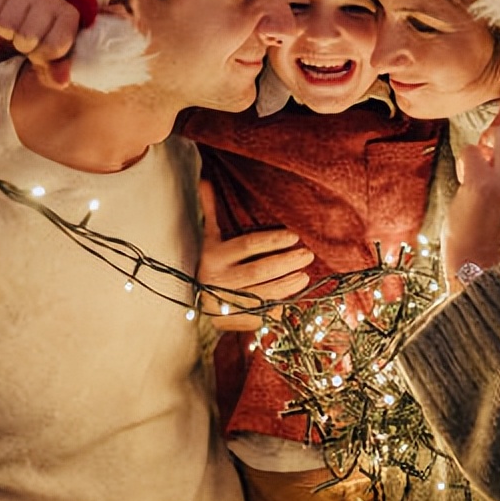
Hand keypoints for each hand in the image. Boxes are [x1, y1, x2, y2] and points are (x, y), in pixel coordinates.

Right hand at [0, 0, 79, 88]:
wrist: (23, 11)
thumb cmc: (42, 37)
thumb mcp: (54, 56)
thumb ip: (58, 70)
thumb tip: (61, 81)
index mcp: (69, 14)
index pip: (54, 46)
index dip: (43, 56)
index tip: (41, 52)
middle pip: (26, 37)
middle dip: (23, 45)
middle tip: (25, 40)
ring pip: (5, 25)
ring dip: (5, 33)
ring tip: (13, 29)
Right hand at [197, 181, 313, 330]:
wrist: (191, 298)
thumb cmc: (210, 260)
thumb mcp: (209, 237)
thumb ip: (211, 210)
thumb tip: (205, 180)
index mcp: (214, 256)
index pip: (248, 245)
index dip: (272, 241)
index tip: (295, 236)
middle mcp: (217, 279)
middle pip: (259, 270)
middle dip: (287, 263)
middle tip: (308, 255)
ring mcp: (225, 302)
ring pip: (263, 293)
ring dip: (287, 285)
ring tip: (305, 276)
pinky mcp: (231, 320)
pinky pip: (260, 313)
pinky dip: (278, 306)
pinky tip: (293, 297)